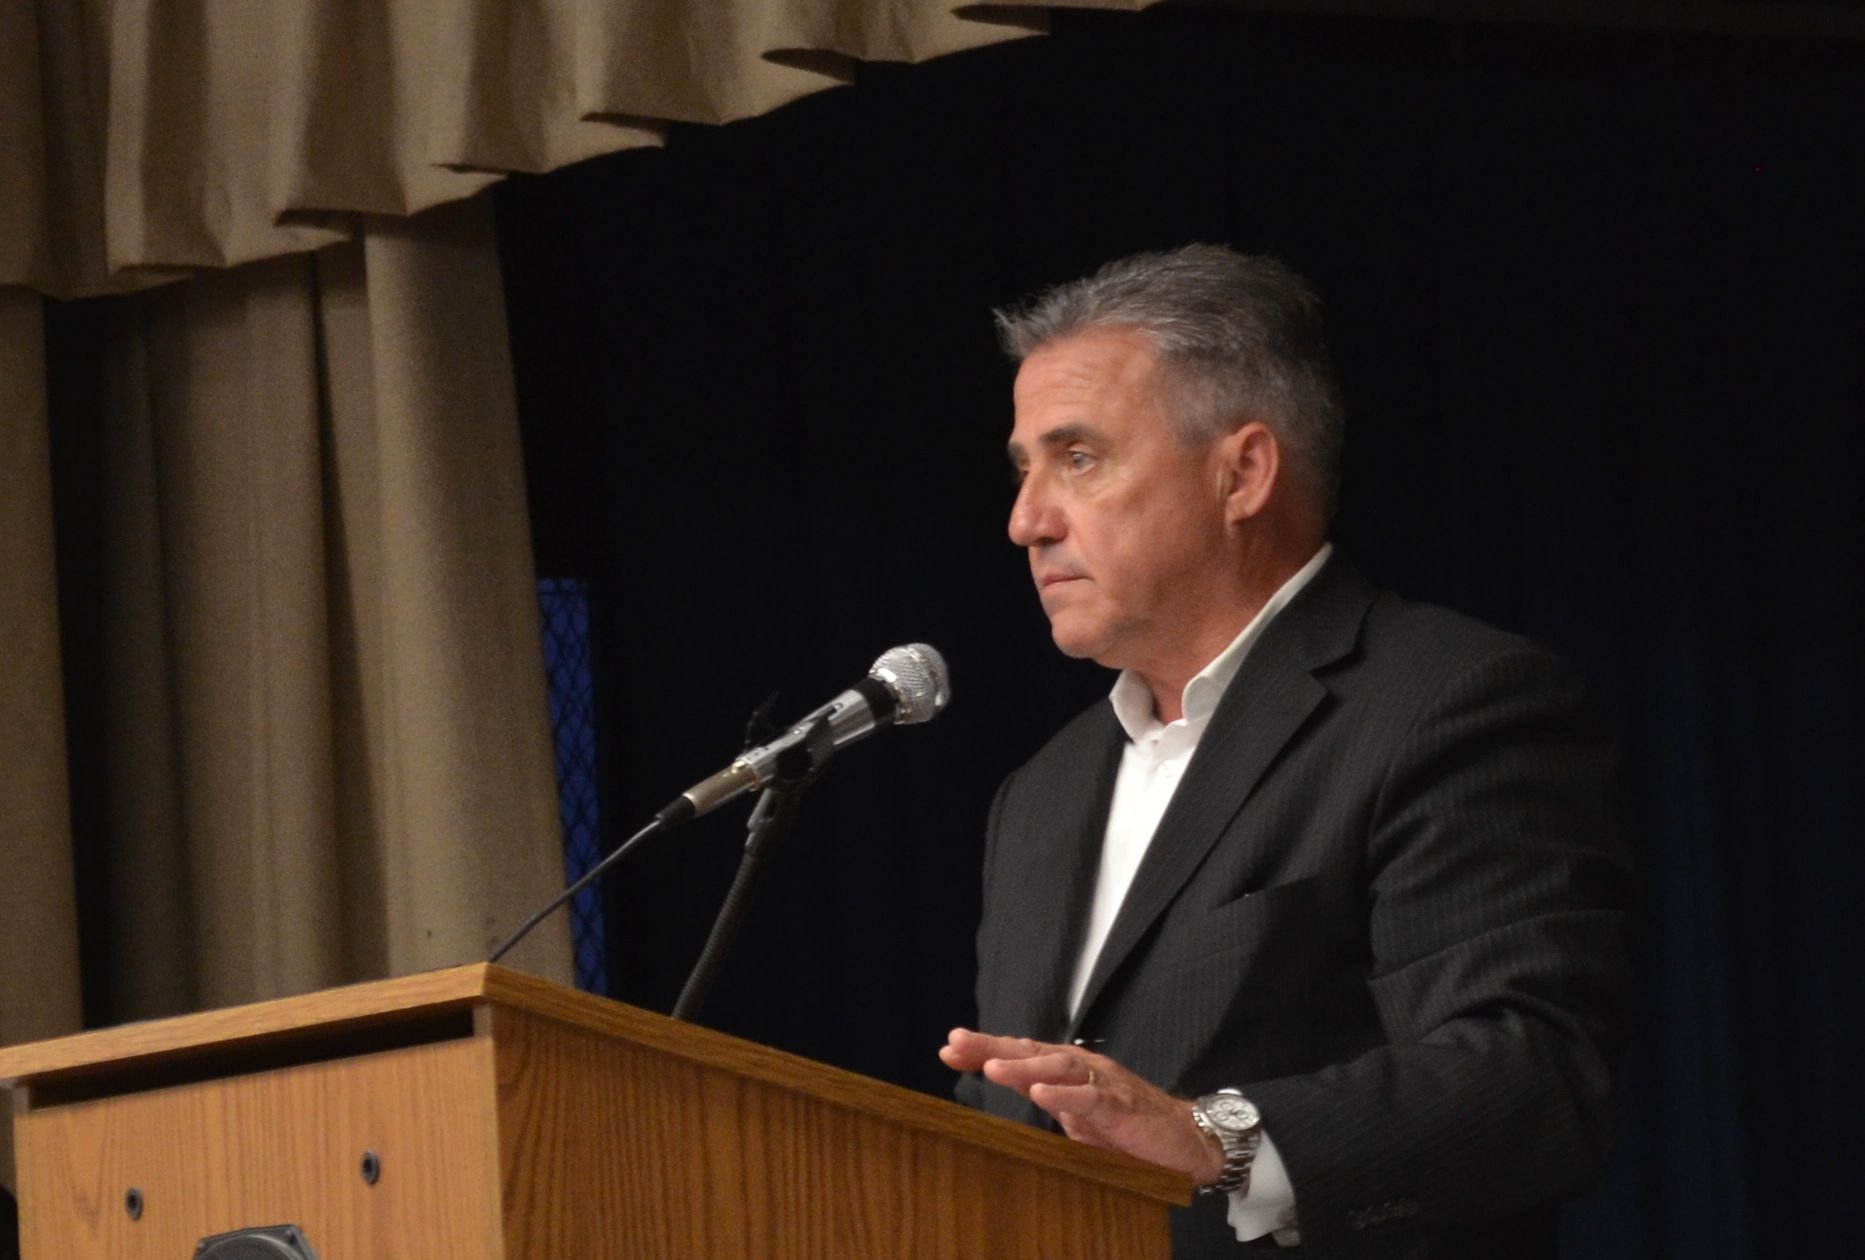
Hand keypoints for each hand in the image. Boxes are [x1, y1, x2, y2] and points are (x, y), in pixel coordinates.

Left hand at [941, 1028, 1222, 1183]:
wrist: (1184, 1142)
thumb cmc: (1127, 1129)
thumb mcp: (1078, 1118)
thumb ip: (1049, 1102)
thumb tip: (1012, 1100)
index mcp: (1067, 1072)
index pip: (1021, 1054)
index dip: (986, 1050)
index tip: (948, 1048)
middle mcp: (1082, 1070)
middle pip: (1032, 1051)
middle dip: (992, 1047)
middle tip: (956, 1042)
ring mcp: (1103, 1085)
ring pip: (1058, 1067)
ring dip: (1024, 1067)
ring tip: (991, 1068)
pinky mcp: (1123, 1107)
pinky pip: (1092, 1097)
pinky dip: (1066, 1095)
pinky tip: (1041, 1094)